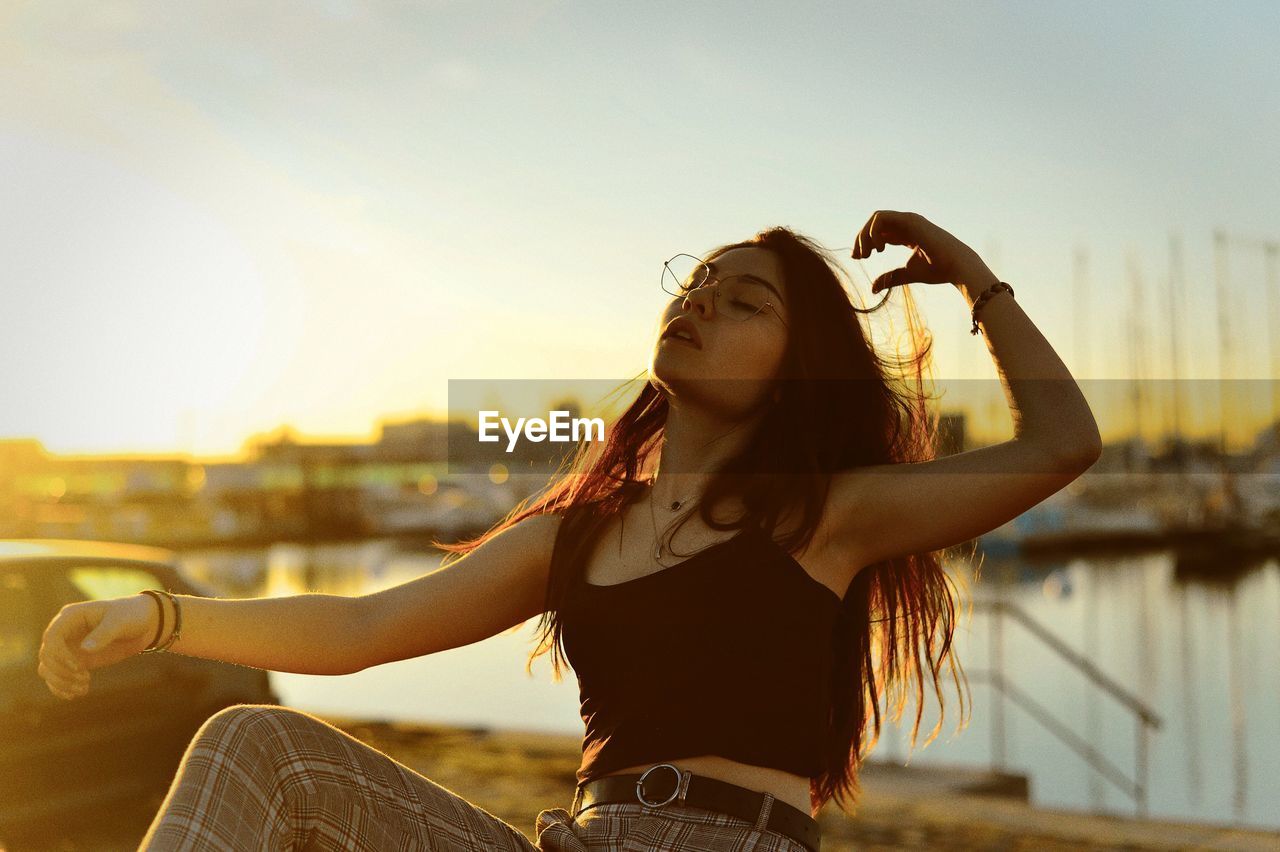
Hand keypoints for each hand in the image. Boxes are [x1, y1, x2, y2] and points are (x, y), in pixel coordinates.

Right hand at [37, 594, 160, 699]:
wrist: (143, 623)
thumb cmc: (130, 615)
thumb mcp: (121, 621)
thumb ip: (104, 634)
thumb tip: (84, 650)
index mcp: (71, 616)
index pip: (52, 637)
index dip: (60, 655)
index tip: (78, 667)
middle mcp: (64, 632)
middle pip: (47, 656)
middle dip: (61, 672)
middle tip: (85, 679)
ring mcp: (68, 647)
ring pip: (47, 669)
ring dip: (61, 683)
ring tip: (83, 689)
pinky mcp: (74, 661)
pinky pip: (57, 677)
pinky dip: (62, 688)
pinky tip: (76, 694)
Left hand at [850, 210, 991, 292]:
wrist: (956, 266)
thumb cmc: (937, 270)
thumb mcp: (907, 274)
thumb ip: (890, 278)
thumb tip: (872, 289)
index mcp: (906, 234)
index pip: (879, 232)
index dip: (864, 243)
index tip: (857, 258)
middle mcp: (906, 224)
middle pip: (874, 224)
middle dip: (861, 238)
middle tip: (857, 256)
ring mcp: (908, 220)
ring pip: (876, 218)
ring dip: (865, 235)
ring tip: (867, 253)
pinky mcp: (909, 220)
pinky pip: (881, 218)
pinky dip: (873, 231)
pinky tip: (877, 248)